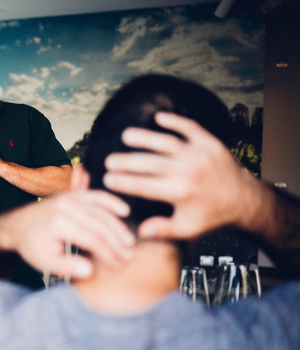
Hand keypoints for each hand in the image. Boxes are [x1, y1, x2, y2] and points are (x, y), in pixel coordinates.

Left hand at [1, 190, 134, 278]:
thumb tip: (90, 271)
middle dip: (117, 242)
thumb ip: (67, 267)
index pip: (93, 239)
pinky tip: (124, 212)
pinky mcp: (72, 193)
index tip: (119, 266)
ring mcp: (70, 197)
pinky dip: (112, 202)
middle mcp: (66, 206)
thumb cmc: (33, 245)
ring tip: (130, 242)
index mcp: (59, 223)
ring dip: (118, 226)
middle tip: (129, 257)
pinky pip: (96, 195)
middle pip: (100, 224)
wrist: (18, 225)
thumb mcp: (45, 261)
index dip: (109, 254)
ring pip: (102, 210)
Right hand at [103, 112, 257, 240]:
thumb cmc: (212, 215)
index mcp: (180, 192)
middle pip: (149, 163)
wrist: (244, 200)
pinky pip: (189, 128)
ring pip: (165, 142)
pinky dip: (174, 121)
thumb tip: (139, 231)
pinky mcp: (209, 143)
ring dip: (145, 138)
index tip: (106, 179)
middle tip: (109, 160)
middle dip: (126, 161)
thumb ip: (162, 229)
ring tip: (126, 136)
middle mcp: (188, 171)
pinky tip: (159, 118)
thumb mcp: (187, 228)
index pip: (143, 185)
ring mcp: (199, 154)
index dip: (122, 182)